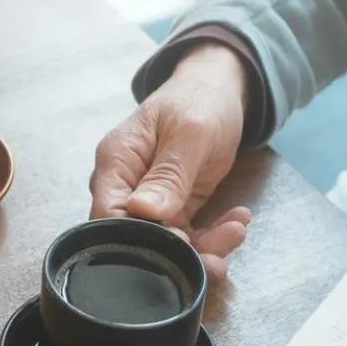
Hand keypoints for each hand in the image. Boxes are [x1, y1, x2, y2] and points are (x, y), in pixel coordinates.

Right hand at [90, 43, 252, 279]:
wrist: (218, 90)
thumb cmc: (198, 99)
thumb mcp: (189, 133)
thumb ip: (168, 175)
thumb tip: (144, 212)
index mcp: (116, 163)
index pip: (109, 217)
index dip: (139, 240)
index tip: (178, 244)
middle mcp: (126, 186)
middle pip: (139, 238)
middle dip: (179, 253)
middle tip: (218, 255)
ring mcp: (149, 200)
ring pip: (167, 243)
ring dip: (204, 248)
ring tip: (236, 232)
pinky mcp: (174, 207)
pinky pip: (188, 235)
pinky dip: (213, 236)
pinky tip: (238, 222)